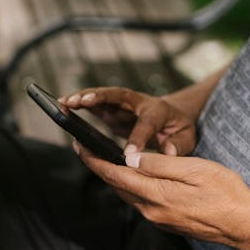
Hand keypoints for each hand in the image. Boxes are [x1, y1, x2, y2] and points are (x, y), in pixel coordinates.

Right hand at [60, 87, 196, 155]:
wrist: (173, 117)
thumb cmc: (178, 129)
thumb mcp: (186, 137)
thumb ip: (178, 144)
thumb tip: (167, 151)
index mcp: (158, 110)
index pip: (146, 122)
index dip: (138, 137)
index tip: (128, 155)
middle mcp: (138, 102)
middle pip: (118, 95)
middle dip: (100, 97)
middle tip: (83, 102)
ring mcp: (123, 104)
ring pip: (102, 96)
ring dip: (83, 97)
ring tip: (65, 102)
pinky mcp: (112, 109)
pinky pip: (94, 104)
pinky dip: (79, 103)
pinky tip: (62, 105)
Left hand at [74, 141, 249, 245]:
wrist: (243, 226)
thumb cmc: (225, 193)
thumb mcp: (194, 169)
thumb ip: (160, 164)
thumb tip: (130, 159)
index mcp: (155, 194)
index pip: (114, 175)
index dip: (93, 160)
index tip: (79, 145)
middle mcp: (150, 210)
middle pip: (116, 186)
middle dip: (99, 166)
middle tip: (86, 147)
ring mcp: (157, 218)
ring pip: (127, 194)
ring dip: (113, 177)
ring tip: (104, 158)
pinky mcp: (165, 221)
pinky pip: (140, 201)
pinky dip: (130, 186)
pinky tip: (133, 176)